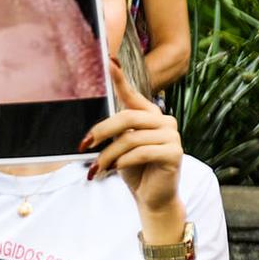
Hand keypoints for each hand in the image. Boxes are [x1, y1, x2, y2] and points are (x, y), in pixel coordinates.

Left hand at [83, 62, 185, 213]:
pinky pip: (141, 152)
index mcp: (152, 116)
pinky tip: (116, 169)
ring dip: (109, 154)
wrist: (153, 198)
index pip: (133, 95)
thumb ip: (118, 130)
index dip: (121, 78)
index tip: (109, 61)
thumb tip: (97, 124)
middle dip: (102, 131)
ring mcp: (173, 137)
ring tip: (98, 167)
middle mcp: (166, 122)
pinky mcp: (174, 154)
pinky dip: (123, 161)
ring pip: (131, 138)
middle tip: (84, 144)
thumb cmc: (136, 170)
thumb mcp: (122, 146)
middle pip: (128, 117)